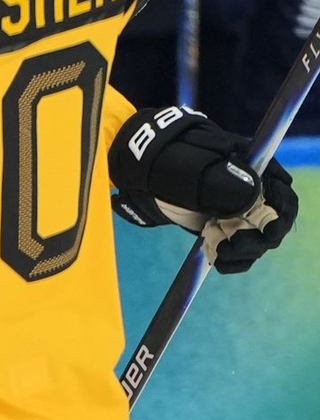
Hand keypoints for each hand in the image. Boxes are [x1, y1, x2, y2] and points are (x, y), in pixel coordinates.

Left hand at [109, 105, 297, 273]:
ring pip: (258, 238)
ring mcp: (236, 208)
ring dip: (245, 251)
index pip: (282, 192)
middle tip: (233, 246)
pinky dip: (232, 258)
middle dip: (260, 238)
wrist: (136, 171)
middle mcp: (249, 188)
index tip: (265, 230)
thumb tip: (252, 194)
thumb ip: (220, 180)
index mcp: (250, 166)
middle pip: (274, 220)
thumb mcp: (188, 167)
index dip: (280, 214)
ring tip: (220, 253)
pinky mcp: (222, 225)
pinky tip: (218, 259)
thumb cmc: (162, 160)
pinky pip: (239, 247)